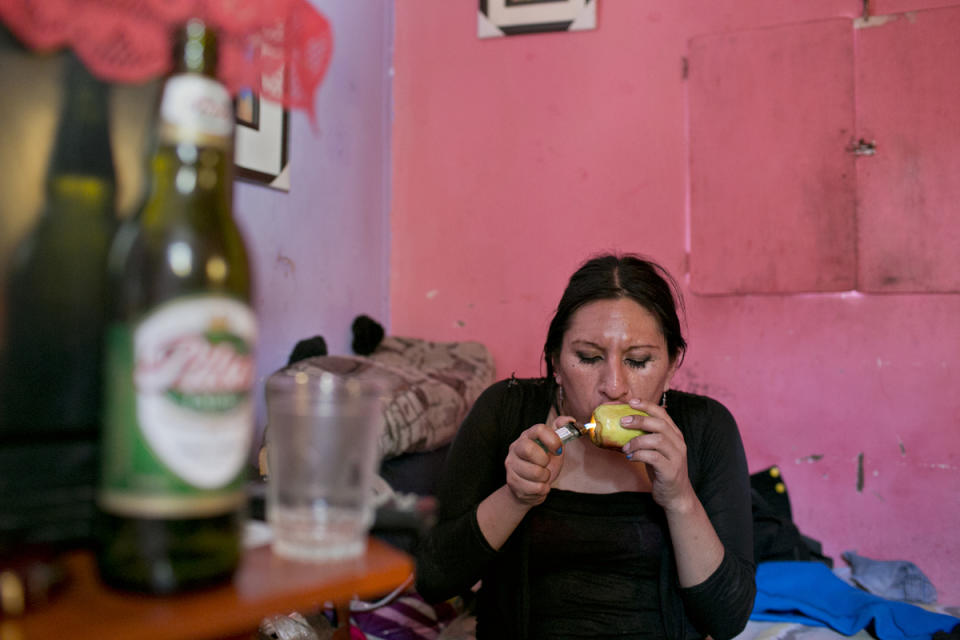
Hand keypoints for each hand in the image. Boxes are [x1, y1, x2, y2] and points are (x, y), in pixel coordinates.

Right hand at [503, 417, 569, 506]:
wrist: (529, 488)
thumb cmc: (542, 465)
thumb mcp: (554, 448)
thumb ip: (562, 432)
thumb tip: (570, 420)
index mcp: (527, 436)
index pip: (539, 429)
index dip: (552, 440)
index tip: (558, 449)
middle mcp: (515, 448)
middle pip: (528, 449)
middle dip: (544, 460)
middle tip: (546, 465)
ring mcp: (511, 465)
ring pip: (535, 472)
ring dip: (545, 478)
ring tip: (542, 477)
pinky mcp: (512, 482)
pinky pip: (535, 488)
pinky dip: (543, 489)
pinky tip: (538, 486)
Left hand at [619, 399, 695, 513]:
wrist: (676, 496)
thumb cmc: (662, 470)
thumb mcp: (656, 451)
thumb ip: (646, 438)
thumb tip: (623, 426)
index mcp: (675, 435)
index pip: (662, 414)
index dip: (647, 405)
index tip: (631, 401)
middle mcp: (678, 443)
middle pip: (660, 424)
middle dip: (640, 420)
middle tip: (622, 421)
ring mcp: (676, 457)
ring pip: (658, 440)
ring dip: (637, 441)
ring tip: (624, 448)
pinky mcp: (671, 471)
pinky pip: (654, 457)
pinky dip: (639, 454)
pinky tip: (630, 457)